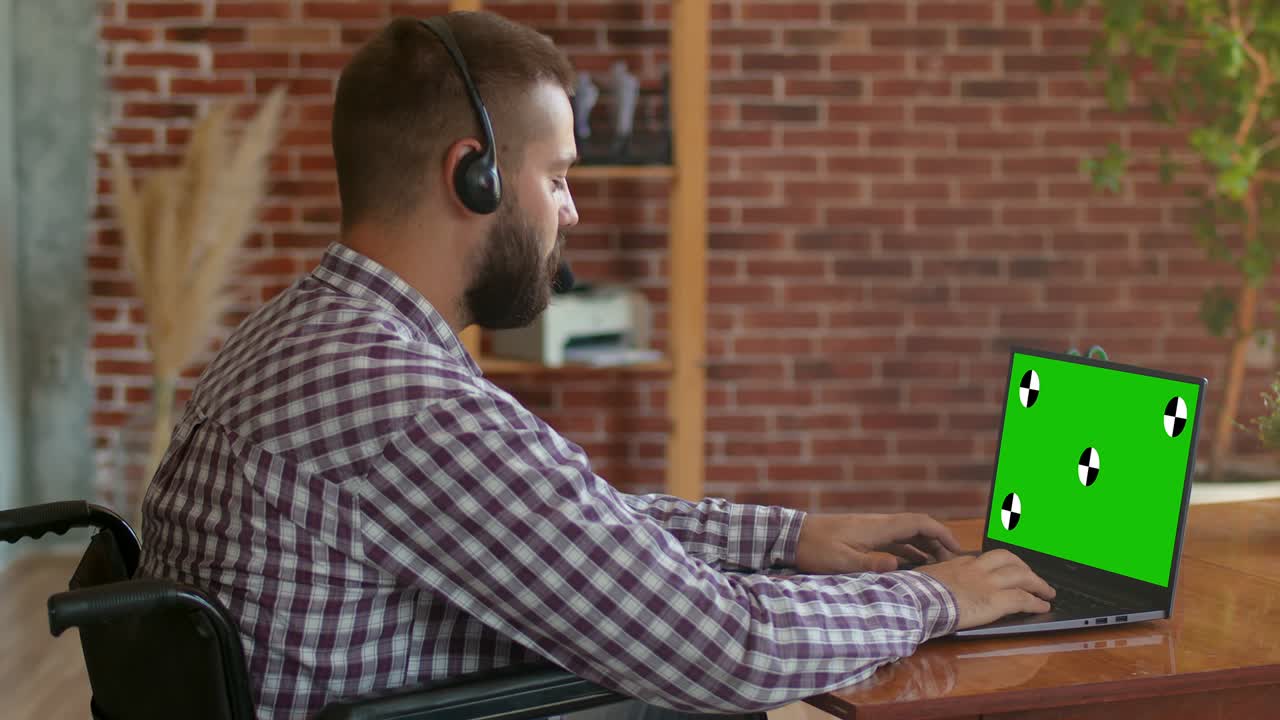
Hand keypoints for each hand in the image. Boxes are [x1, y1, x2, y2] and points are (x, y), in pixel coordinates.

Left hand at [793, 513, 962, 573]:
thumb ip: (869, 564)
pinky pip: (894, 542)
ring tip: (938, 566)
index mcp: (878, 528)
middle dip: (938, 542)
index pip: (918, 523)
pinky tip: (913, 566)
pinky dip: (908, 552)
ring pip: (906, 535)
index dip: (940, 532)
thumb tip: (897, 566)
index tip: (957, 547)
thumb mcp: (841, 561)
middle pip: (917, 528)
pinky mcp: (864, 538)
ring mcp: (871, 530)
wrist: (794, 537)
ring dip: (924, 548)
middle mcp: (878, 525)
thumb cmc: (815, 548)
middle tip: (953, 562)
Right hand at [917, 549, 1055, 629]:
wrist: (918, 599)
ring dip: (1038, 584)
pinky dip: (1036, 603)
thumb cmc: (917, 591)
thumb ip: (936, 577)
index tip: (1009, 569)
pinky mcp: (995, 600)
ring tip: (1047, 592)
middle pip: (1011, 560)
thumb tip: (930, 582)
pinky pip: (1023, 599)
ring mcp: (988, 583)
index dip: (1004, 564)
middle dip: (1026, 568)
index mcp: (962, 563)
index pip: (989, 559)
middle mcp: (978, 568)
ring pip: (1022, 576)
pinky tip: (1043, 607)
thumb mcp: (927, 577)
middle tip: (1034, 578)